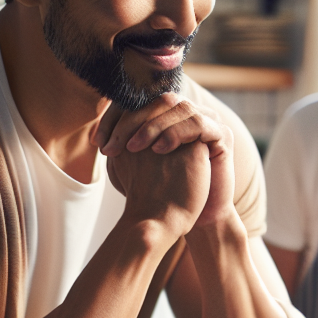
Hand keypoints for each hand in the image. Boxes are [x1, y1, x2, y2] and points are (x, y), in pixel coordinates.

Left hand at [94, 94, 234, 227]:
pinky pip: (198, 124)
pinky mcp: (222, 136)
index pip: (141, 101)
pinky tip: (160, 151)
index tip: (98, 141)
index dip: (117, 116)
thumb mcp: (139, 167)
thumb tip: (94, 135)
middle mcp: (190, 113)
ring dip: (152, 126)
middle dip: (131, 121)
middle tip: (113, 146)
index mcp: (170, 116)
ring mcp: (209, 121)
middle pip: (158, 100)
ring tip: (134, 148)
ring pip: (178, 107)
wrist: (198, 217)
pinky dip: (176, 133)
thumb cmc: (168, 193)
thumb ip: (123, 147)